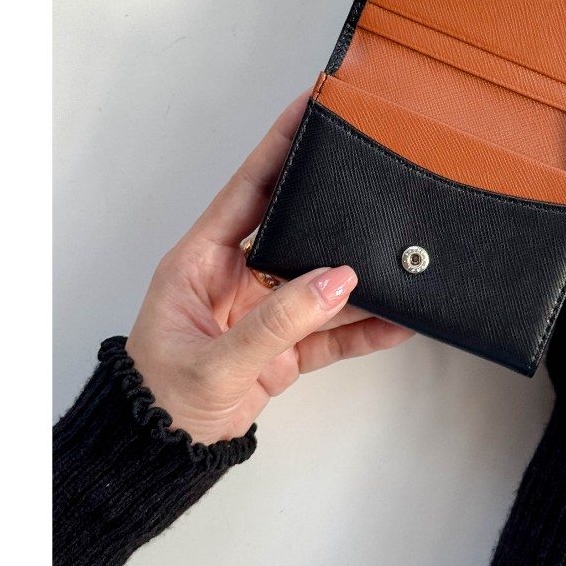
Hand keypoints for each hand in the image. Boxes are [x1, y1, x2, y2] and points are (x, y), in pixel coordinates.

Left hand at [126, 93, 413, 443]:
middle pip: (297, 227)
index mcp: (204, 260)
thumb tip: (337, 279)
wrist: (162, 456)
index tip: (309, 108)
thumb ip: (277, 320)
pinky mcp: (286, 346)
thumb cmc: (161, 399)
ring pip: (324, 281)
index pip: (248, 189)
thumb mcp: (215, 358)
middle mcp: (239, 276)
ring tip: (404, 257)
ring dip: (362, 275)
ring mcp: (266, 310)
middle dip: (334, 204)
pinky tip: (398, 319)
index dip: (278, 147)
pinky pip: (334, 330)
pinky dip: (366, 327)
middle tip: (373, 170)